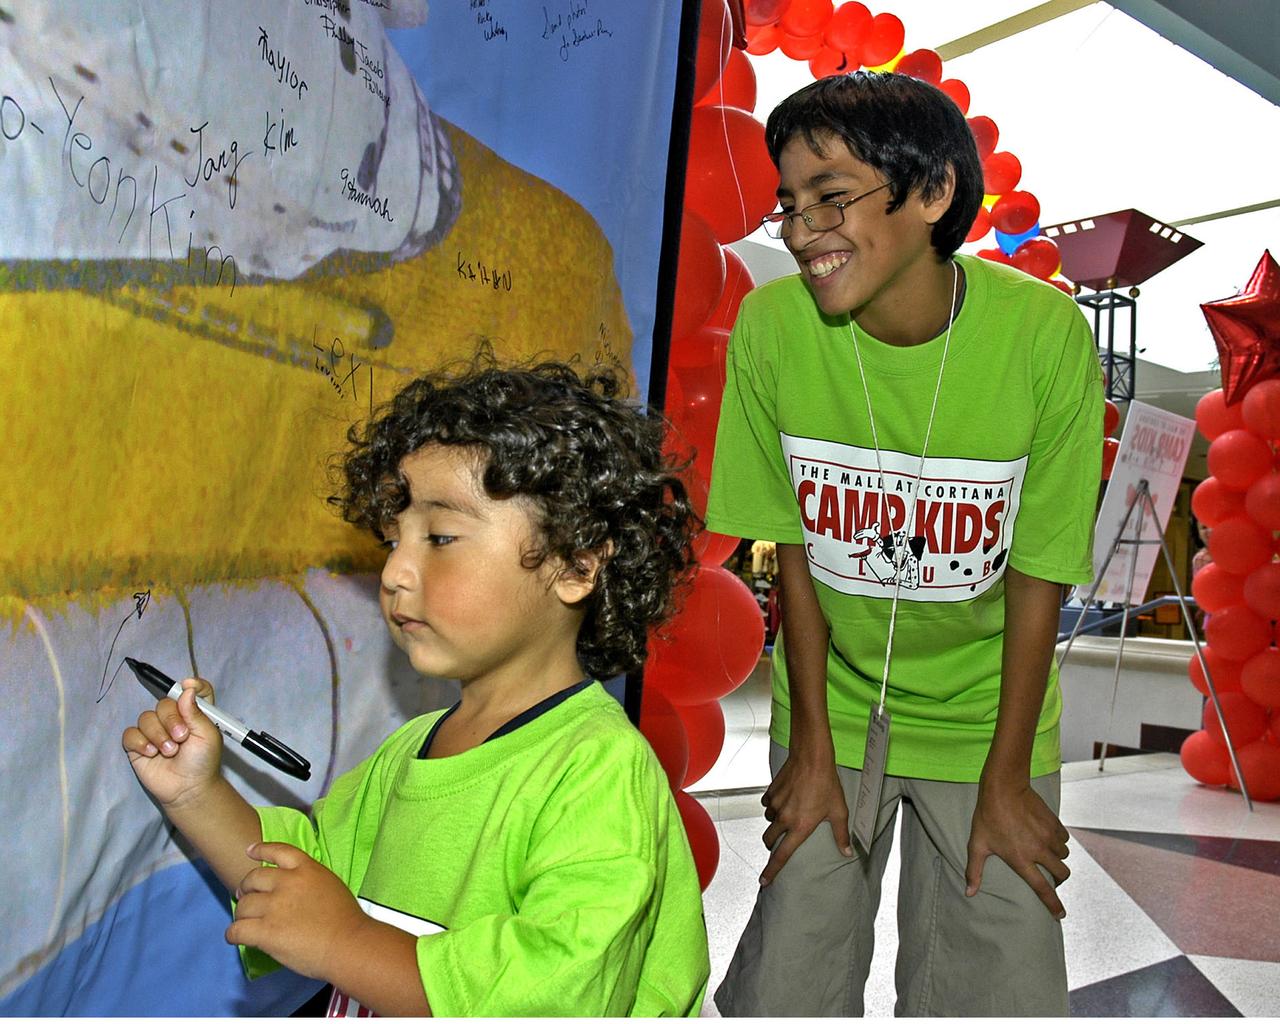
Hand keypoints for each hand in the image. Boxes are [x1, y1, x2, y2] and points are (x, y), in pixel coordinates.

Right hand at [121, 679, 222, 807]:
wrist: (188, 788)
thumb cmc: (202, 761)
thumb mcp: (207, 735)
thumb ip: (195, 712)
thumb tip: (188, 689)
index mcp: (193, 713)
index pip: (192, 690)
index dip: (192, 685)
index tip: (188, 686)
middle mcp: (173, 719)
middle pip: (164, 703)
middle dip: (171, 720)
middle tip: (181, 738)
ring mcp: (154, 732)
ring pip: (146, 717)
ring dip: (158, 734)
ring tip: (169, 752)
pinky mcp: (138, 746)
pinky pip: (131, 733)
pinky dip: (140, 742)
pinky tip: (151, 753)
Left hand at [227, 842, 366, 979]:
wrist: (347, 944)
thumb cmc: (345, 919)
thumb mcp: (330, 884)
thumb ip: (308, 880)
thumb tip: (289, 890)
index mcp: (306, 869)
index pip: (278, 851)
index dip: (261, 849)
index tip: (250, 850)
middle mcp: (287, 882)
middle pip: (253, 878)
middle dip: (246, 889)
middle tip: (246, 899)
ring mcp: (274, 907)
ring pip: (242, 906)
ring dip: (241, 914)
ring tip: (245, 922)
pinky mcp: (266, 931)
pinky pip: (236, 930)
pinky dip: (233, 934)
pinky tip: (237, 937)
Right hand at [759, 753, 852, 885]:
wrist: (811, 758)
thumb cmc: (827, 784)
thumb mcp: (838, 811)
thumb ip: (841, 834)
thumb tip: (847, 853)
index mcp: (800, 827)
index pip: (782, 855)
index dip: (772, 871)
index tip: (764, 881)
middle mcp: (785, 818)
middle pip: (769, 840)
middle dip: (771, 844)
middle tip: (780, 842)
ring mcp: (776, 804)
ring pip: (768, 821)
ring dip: (775, 822)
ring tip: (788, 814)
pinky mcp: (771, 792)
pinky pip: (767, 804)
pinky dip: (773, 805)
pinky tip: (784, 799)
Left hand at [965, 777, 1069, 917]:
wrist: (1004, 788)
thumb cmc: (988, 816)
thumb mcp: (977, 844)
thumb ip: (974, 871)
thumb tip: (969, 893)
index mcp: (1021, 859)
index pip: (1042, 888)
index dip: (1053, 904)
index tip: (1060, 914)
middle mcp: (1039, 850)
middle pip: (1062, 874)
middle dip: (1059, 879)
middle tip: (1051, 877)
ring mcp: (1049, 836)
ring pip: (1064, 855)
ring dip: (1058, 858)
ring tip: (1045, 854)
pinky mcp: (1054, 823)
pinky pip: (1064, 839)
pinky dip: (1059, 841)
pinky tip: (1047, 838)